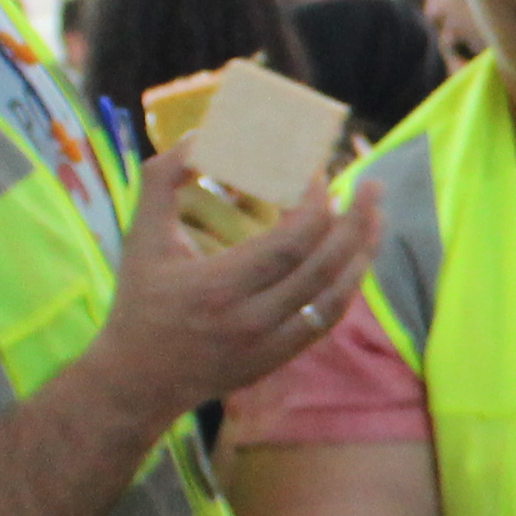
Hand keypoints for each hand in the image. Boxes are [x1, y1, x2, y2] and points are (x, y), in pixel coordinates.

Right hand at [86, 165, 381, 424]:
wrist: (138, 380)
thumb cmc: (140, 302)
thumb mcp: (141, 237)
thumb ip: (163, 180)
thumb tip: (198, 135)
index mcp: (220, 285)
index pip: (290, 243)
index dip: (315, 205)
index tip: (319, 174)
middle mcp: (252, 318)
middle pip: (323, 267)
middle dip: (356, 223)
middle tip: (373, 186)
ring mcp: (271, 344)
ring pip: (335, 297)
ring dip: (362, 255)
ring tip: (377, 217)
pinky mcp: (280, 359)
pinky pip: (327, 321)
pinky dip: (347, 287)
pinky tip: (356, 260)